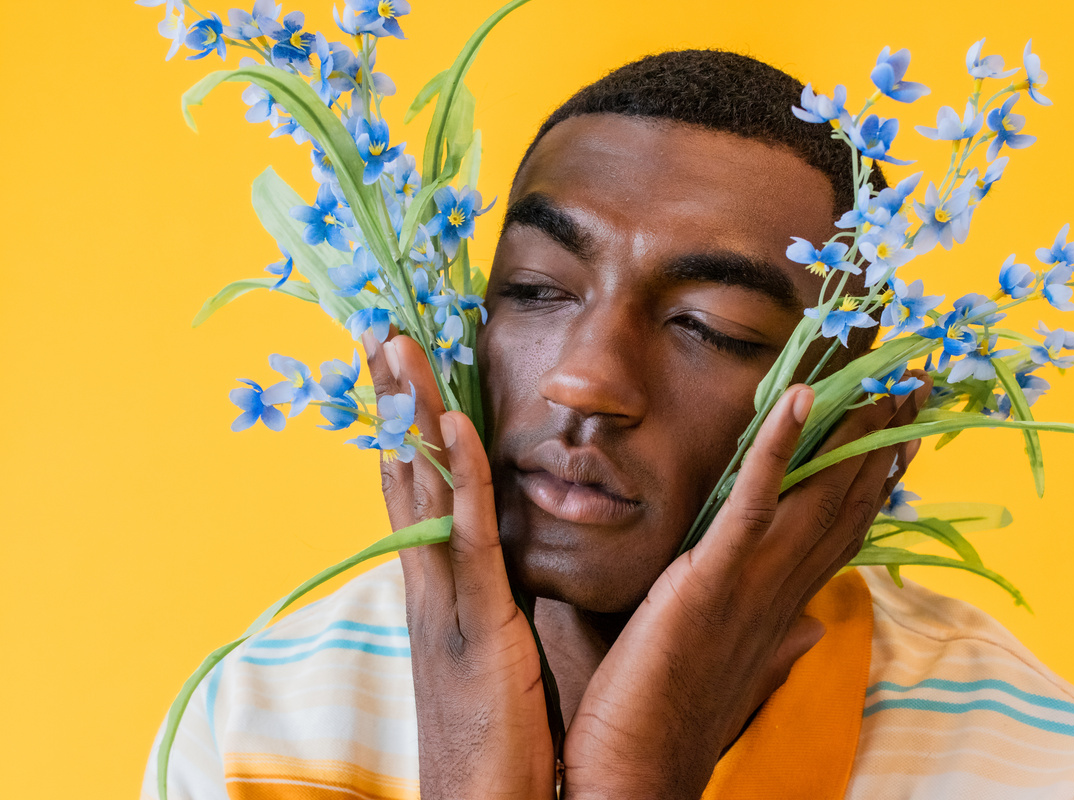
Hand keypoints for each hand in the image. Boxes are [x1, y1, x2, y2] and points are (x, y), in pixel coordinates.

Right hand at [364, 330, 555, 799]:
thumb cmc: (501, 736)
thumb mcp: (493, 650)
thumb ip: (496, 595)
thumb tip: (511, 555)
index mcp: (435, 588)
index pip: (413, 488)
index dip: (403, 425)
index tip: (399, 366)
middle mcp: (426, 584)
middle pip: (403, 472)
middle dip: (390, 400)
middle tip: (378, 329)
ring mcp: (444, 601)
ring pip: (422, 489)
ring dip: (410, 413)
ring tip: (396, 345)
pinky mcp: (476, 625)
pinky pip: (467, 537)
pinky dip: (459, 477)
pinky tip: (455, 425)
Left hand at [561, 373, 931, 799]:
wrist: (636, 775)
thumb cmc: (672, 720)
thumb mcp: (735, 674)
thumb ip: (779, 645)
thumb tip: (814, 629)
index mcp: (785, 607)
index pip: (843, 531)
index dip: (876, 480)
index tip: (902, 435)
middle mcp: (783, 590)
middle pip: (845, 504)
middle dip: (881, 444)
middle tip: (913, 388)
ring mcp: (752, 583)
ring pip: (816, 496)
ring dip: (849, 435)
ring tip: (879, 382)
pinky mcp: (712, 579)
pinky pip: (753, 505)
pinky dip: (776, 450)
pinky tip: (799, 400)